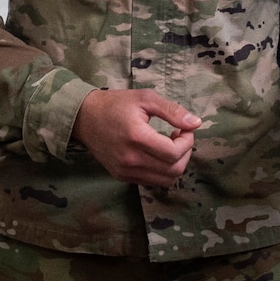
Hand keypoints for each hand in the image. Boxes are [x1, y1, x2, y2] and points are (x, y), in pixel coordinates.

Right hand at [72, 89, 200, 187]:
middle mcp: (130, 159)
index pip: (174, 153)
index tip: (184, 129)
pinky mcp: (121, 176)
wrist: (83, 117)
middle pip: (173, 170)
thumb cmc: (115, 104)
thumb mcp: (145, 99)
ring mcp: (125, 171)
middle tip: (180, 138)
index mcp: (136, 137)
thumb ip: (172, 110)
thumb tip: (196, 123)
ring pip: (165, 181)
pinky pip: (151, 181)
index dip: (188, 142)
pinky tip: (156, 154)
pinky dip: (161, 171)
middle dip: (185, 154)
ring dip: (175, 164)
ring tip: (169, 147)